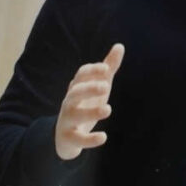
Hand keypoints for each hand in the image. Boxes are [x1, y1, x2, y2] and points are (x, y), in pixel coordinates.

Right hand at [54, 43, 123, 159]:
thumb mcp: (98, 86)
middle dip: (88, 88)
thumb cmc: (85, 104)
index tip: (105, 69)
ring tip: (107, 109)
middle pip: (75, 93)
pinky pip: (77, 139)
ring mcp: (67, 120)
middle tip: (105, 87)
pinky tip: (103, 137)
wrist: (66, 136)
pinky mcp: (69, 138)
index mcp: (77, 88)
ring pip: (74, 115)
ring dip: (90, 112)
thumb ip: (108, 68)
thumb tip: (119, 46)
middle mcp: (69, 102)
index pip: (80, 76)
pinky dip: (89, 139)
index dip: (91, 71)